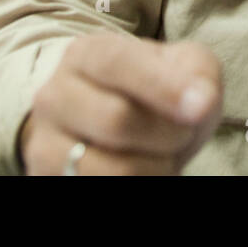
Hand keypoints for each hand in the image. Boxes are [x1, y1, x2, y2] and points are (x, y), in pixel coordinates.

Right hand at [18, 33, 222, 174]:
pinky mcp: (49, 179)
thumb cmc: (153, 92)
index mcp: (86, 54)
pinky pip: (103, 192)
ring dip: (158, 168)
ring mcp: (45, 144)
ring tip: (164, 156)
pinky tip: (146, 172)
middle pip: (116, 120)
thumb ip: (198, 73)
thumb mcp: (181, 67)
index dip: (161, 85)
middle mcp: (54, 96)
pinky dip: (143, 184)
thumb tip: (202, 102)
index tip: (201, 107)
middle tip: (185, 133)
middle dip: (169, 133)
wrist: (113, 128)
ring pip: (113, 170)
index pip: (117, 63)